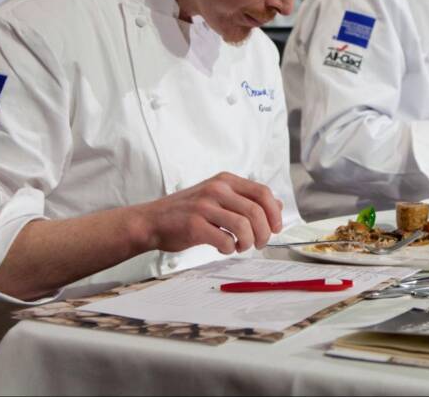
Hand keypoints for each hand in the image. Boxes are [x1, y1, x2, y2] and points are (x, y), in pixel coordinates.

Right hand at [133, 172, 283, 254]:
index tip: (276, 228)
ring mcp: (204, 206)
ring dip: (248, 242)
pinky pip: (224, 240)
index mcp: (225, 180)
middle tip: (260, 243)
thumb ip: (245, 200)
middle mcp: (216, 189)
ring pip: (243, 226)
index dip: (274, 213)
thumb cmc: (187, 211)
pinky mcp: (194, 225)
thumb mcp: (217, 197)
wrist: (151, 220)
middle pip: (256, 211)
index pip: (262, 193)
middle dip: (264, 232)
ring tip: (241, 246)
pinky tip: (224, 248)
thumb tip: (277, 207)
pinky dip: (229, 249)